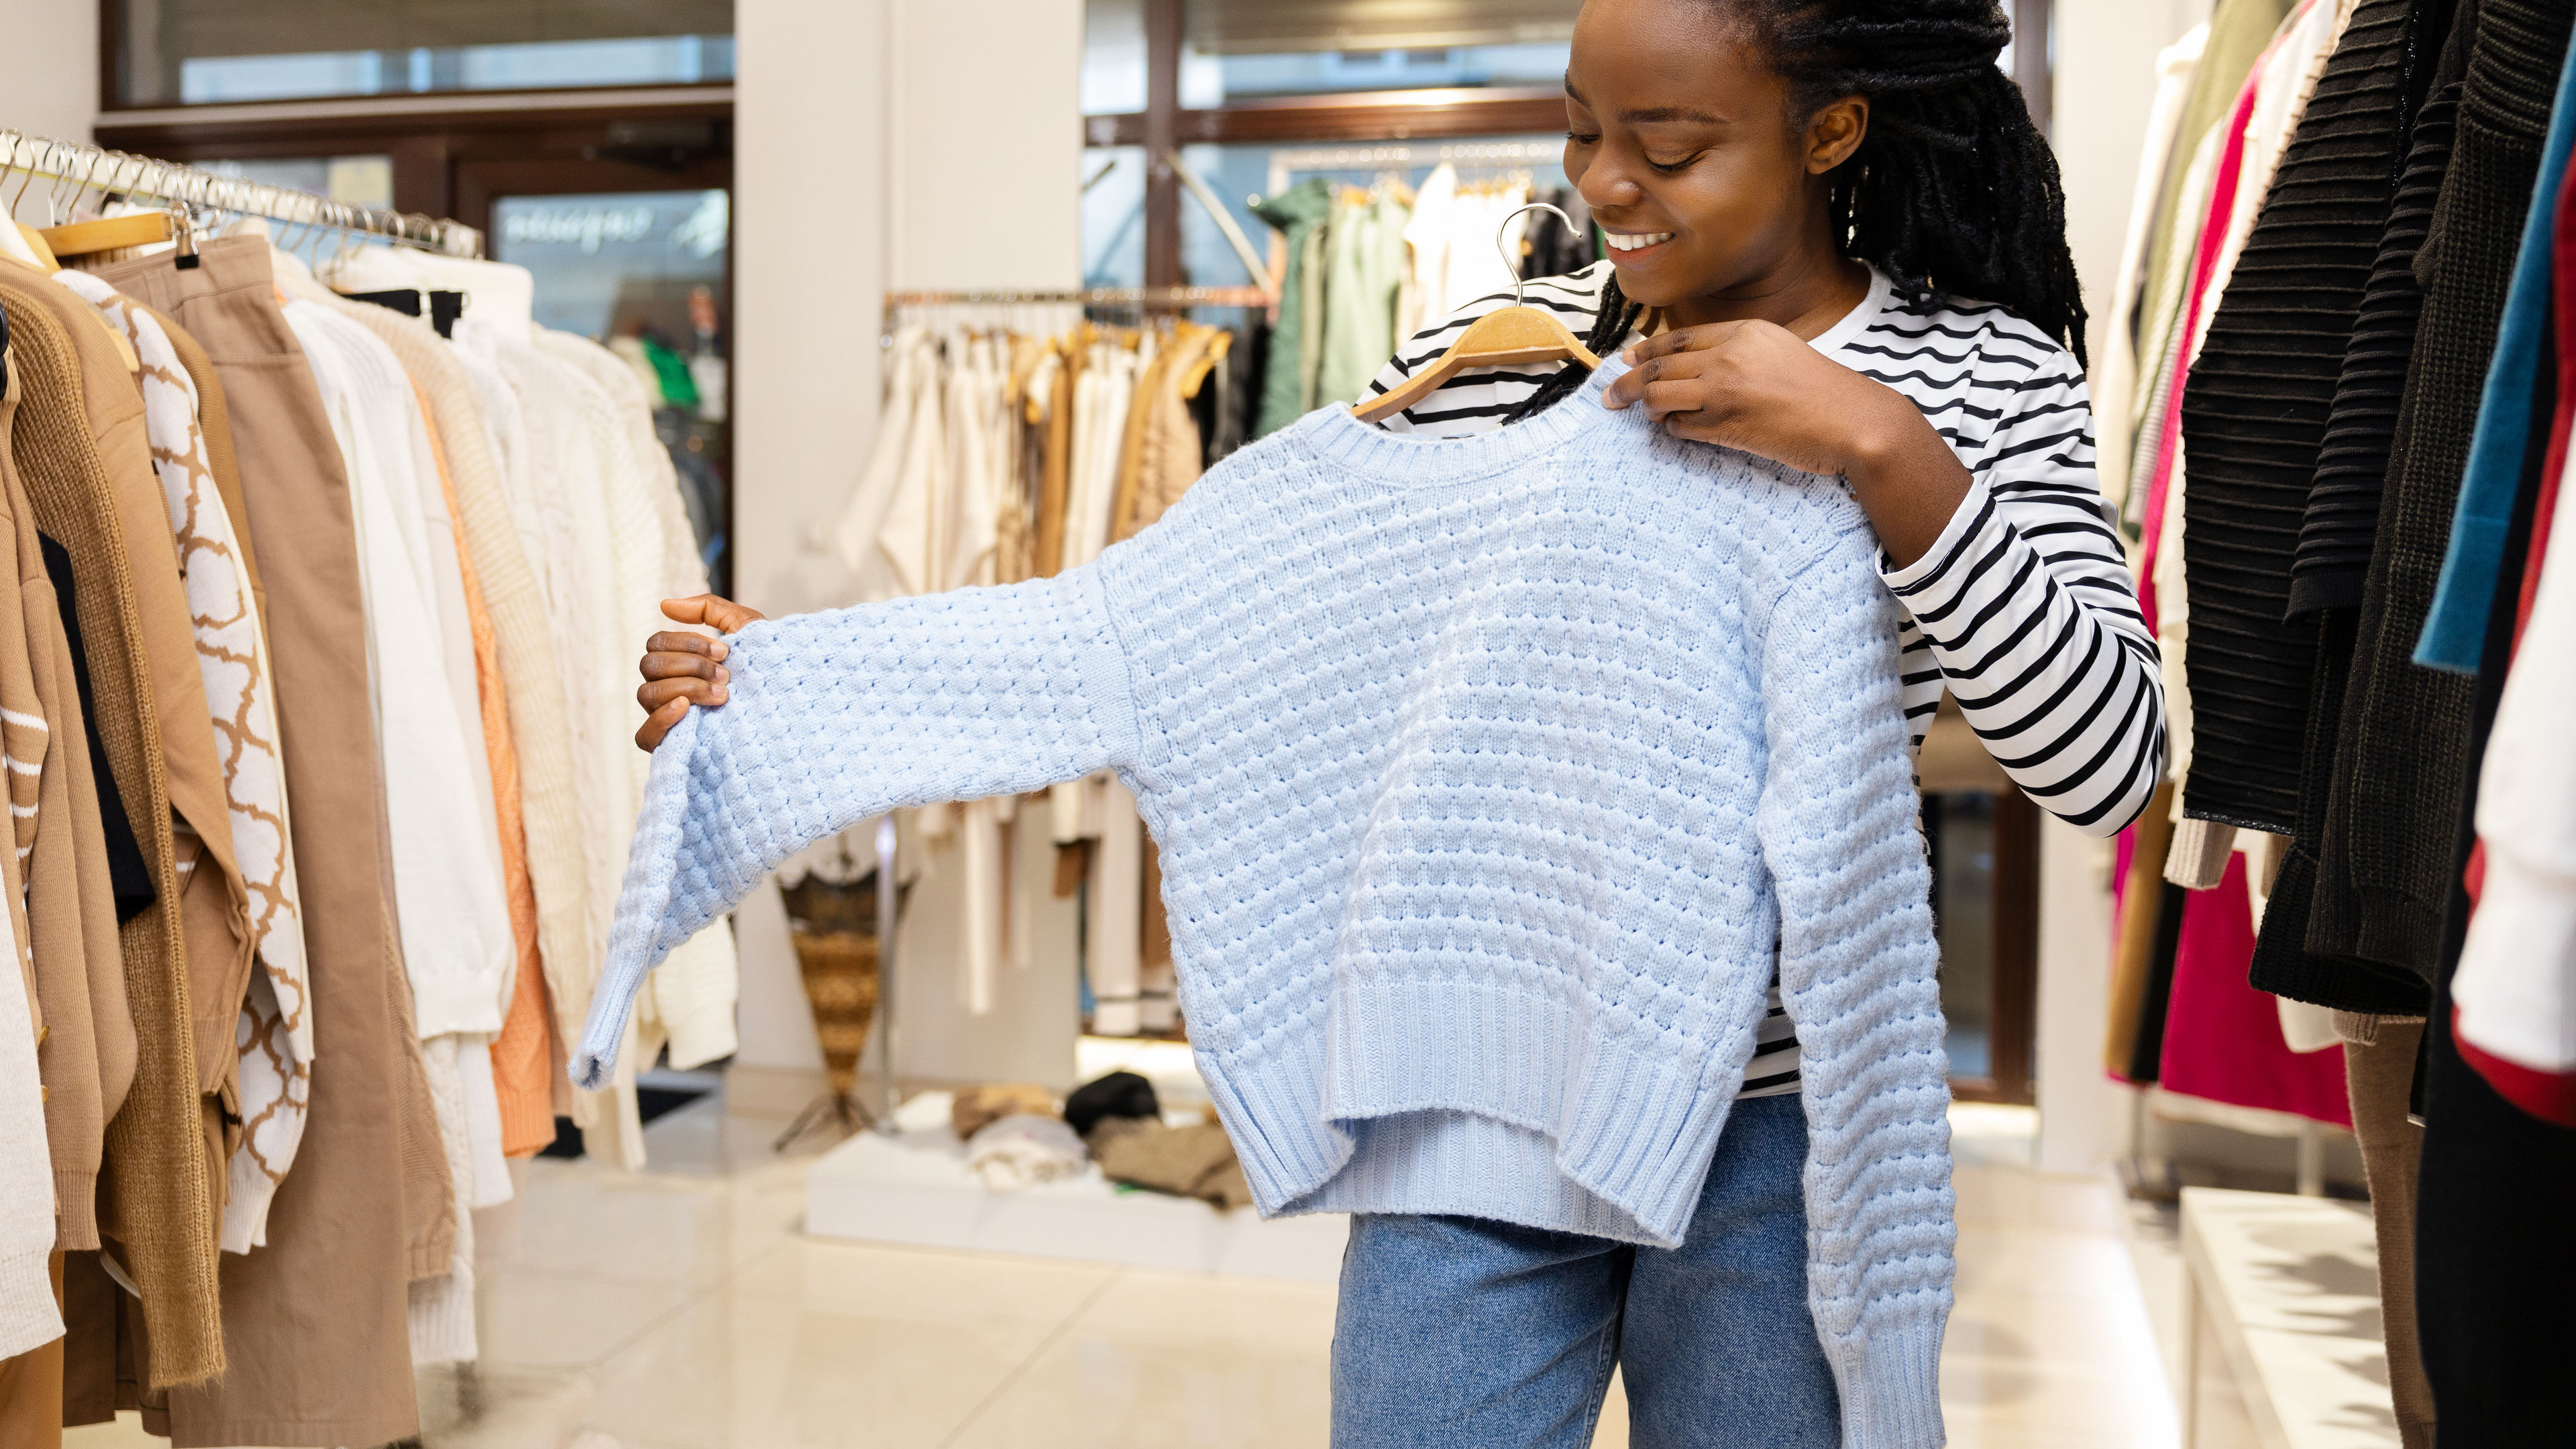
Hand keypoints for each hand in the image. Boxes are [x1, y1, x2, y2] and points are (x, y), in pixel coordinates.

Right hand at [636, 594, 765, 750]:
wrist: (791, 710)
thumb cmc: (768, 668)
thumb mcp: (746, 628)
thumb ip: (709, 609)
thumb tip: (665, 604)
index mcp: (679, 663)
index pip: (657, 643)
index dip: (689, 643)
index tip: (726, 652)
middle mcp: (668, 689)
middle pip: (649, 666)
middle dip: (692, 665)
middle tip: (727, 676)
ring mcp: (668, 718)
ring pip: (647, 694)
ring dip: (687, 688)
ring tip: (723, 695)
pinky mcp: (673, 746)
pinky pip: (645, 735)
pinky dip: (661, 718)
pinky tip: (686, 708)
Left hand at [1601, 322, 1970, 566]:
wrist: (1855, 421)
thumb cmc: (1823, 393)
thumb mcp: (1781, 353)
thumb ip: (1739, 353)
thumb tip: (1695, 368)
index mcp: (1745, 332)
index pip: (1679, 338)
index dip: (1647, 350)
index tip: (1628, 359)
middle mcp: (1730, 355)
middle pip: (1658, 366)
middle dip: (1627, 381)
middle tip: (1610, 395)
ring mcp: (1725, 390)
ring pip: (1659, 396)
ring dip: (1646, 409)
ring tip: (1647, 417)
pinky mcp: (1727, 425)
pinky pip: (1680, 428)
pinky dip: (1673, 430)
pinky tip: (1679, 432)